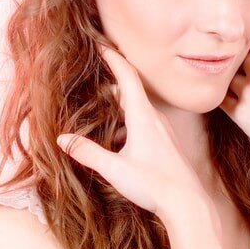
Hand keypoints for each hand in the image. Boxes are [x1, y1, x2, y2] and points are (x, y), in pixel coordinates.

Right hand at [56, 43, 208, 218]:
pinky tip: (118, 136)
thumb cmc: (153, 185)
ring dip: (120, 102)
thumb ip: (87, 152)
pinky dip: (129, 119)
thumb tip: (62, 139)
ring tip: (101, 103)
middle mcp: (156, 118)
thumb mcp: (114, 169)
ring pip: (138, 107)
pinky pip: (145, 122)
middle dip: (112, 79)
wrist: (187, 203)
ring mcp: (164, 130)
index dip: (113, 58)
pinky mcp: (167, 142)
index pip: (127, 77)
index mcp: (143, 117)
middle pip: (131, 90)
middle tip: (95, 71)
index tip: (101, 44)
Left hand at [218, 27, 249, 181]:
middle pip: (239, 53)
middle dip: (241, 58)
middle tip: (243, 65)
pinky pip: (222, 97)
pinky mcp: (238, 113)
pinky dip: (225, 96)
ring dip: (232, 78)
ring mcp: (247, 91)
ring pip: (229, 74)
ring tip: (240, 85)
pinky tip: (231, 99)